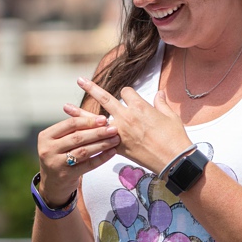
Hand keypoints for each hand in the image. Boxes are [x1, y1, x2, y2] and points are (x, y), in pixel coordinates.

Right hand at [36, 103, 119, 203]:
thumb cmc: (60, 155)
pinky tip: (112, 152)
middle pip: (78, 137)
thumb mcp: (60, 140)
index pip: (70, 124)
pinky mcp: (66, 175)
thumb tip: (99, 117)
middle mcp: (48, 149)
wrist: (52, 182)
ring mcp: (56, 163)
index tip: (104, 119)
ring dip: (102, 144)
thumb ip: (75, 129)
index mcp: (46, 136)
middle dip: (98, 132)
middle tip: (114, 129)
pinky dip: (102, 158)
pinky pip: (88, 164)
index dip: (88, 121)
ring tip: (116, 139)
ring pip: (83, 151)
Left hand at [76, 76, 191, 175]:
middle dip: (91, 89)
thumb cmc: (175, 137)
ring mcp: (120, 132)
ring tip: (66, 107)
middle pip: (105, 99)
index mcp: (141, 107)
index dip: (127, 93)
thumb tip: (158, 94)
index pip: (126, 92)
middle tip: (80, 81)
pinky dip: (89, 138)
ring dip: (79, 113)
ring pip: (95, 120)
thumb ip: (162, 104)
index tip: (129, 97)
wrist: (174, 159)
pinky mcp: (119, 147)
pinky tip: (79, 136)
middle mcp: (127, 117)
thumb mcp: (171, 116)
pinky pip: (99, 140)